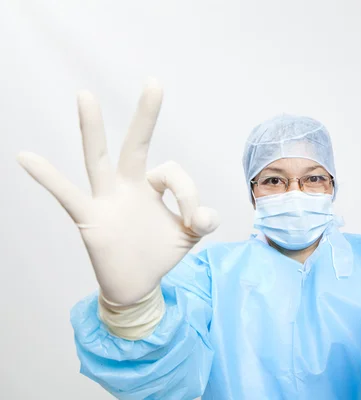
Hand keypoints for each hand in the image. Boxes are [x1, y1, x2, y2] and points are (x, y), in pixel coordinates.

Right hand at [18, 80, 218, 304]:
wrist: (137, 283)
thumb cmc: (160, 252)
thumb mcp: (189, 234)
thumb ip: (203, 220)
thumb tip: (204, 216)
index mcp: (152, 185)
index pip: (172, 173)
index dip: (188, 195)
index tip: (193, 222)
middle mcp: (128, 185)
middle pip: (136, 145)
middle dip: (145, 116)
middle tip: (154, 82)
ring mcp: (107, 199)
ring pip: (98, 159)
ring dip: (92, 129)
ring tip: (86, 95)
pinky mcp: (90, 218)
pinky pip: (67, 195)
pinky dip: (48, 178)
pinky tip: (26, 157)